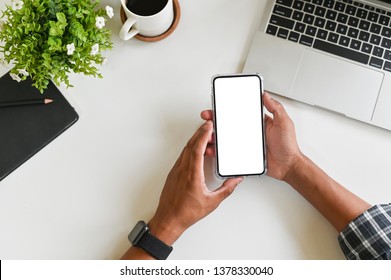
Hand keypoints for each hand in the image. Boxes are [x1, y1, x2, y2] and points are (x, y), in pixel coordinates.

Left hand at [148, 121, 242, 244]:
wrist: (169, 219)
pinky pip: (182, 156)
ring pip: (185, 150)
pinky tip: (196, 151)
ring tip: (205, 137)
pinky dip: (190, 149)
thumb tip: (236, 180)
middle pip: (191, 145)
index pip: (197, 149)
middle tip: (209, 126)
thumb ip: (226, 189)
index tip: (208, 126)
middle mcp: (182, 170)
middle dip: (200, 133)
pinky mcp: (173, 174)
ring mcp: (176, 171)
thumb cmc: (187, 212)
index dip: (203, 135)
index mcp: (192, 175)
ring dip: (195, 141)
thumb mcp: (212, 202)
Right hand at [201, 92, 300, 180]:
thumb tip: (265, 94)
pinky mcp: (244, 154)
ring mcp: (246, 143)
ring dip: (215, 136)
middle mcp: (250, 131)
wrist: (288, 166)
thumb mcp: (284, 123)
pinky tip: (214, 149)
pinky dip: (220, 151)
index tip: (219, 104)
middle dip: (216, 120)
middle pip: (229, 123)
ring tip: (208, 135)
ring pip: (226, 138)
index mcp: (258, 122)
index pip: (240, 112)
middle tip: (207, 117)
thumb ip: (275, 108)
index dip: (229, 107)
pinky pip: (229, 152)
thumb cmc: (288, 146)